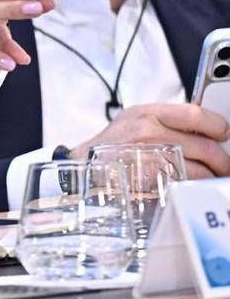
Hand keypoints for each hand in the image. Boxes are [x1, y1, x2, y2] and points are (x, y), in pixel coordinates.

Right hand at [70, 103, 229, 178]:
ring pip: (200, 170)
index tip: (223, 132)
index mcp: (147, 114)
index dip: (217, 125)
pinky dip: (193, 187)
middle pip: (205, 146)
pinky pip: (185, 185)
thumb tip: (203, 127)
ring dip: (209, 176)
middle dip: (221, 159)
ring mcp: (151, 158)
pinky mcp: (151, 182)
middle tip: (223, 164)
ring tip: (208, 176)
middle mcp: (149, 133)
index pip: (196, 114)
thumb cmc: (112, 144)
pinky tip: (190, 185)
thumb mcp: (134, 120)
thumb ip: (167, 120)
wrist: (85, 166)